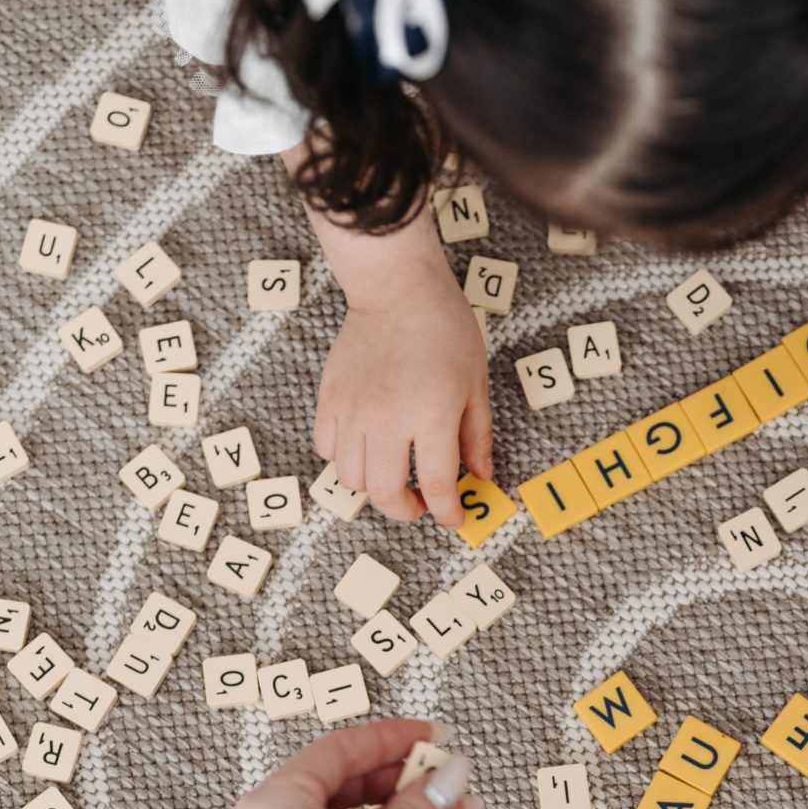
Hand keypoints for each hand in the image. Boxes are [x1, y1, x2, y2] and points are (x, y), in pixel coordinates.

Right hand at [313, 254, 492, 525]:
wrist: (397, 289)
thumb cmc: (444, 329)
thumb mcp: (475, 384)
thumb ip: (477, 436)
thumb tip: (480, 478)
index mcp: (431, 417)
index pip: (437, 486)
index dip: (447, 512)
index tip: (453, 519)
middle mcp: (388, 420)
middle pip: (386, 493)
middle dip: (406, 511)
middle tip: (420, 504)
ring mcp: (353, 411)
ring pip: (351, 478)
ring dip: (374, 488)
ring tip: (392, 475)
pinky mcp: (329, 398)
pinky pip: (327, 449)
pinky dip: (344, 460)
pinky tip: (365, 448)